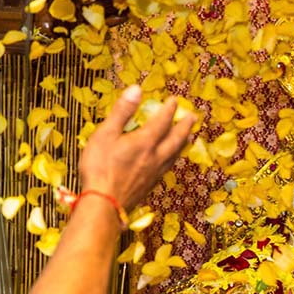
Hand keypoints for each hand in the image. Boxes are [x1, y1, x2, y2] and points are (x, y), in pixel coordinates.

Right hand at [78, 85, 196, 211]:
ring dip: (183, 143)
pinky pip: (168, 167)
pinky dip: (174, 159)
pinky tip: (171, 161)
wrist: (104, 204)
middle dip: (184, 126)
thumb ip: (122, 112)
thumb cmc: (100, 168)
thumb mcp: (105, 134)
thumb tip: (136, 89)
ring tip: (189, 137)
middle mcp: (155, 157)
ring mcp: (154, 173)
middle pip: (175, 139)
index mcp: (144, 142)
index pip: (162, 122)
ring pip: (175, 155)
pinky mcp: (150, 186)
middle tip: (194, 117)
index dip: (169, 110)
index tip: (175, 100)